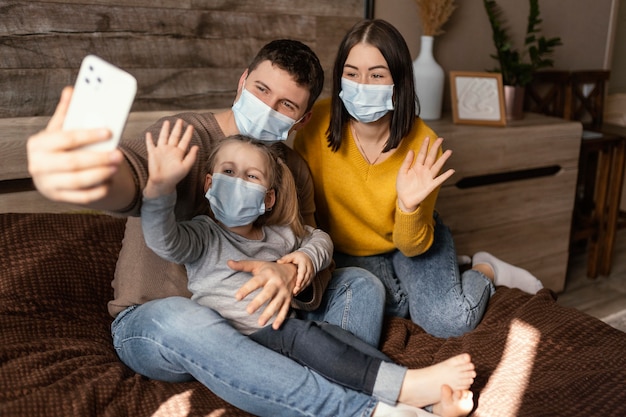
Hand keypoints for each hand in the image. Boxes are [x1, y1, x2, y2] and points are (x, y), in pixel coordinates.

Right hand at [27, 86, 124, 204]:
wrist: (49, 173)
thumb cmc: (58, 146)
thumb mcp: (58, 129)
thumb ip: (67, 112)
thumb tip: (73, 90)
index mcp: (38, 144)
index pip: (66, 138)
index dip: (89, 135)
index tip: (109, 132)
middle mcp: (39, 165)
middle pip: (73, 163)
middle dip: (99, 159)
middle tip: (119, 154)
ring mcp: (48, 184)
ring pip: (79, 181)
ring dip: (101, 174)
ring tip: (117, 166)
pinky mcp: (58, 198)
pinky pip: (83, 196)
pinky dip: (99, 189)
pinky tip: (110, 180)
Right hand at [143, 119, 197, 197]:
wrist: (162, 182)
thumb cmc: (174, 176)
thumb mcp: (185, 167)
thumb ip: (191, 157)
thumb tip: (196, 147)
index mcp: (179, 153)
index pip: (184, 140)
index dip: (188, 133)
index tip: (191, 126)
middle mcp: (170, 150)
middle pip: (174, 136)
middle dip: (177, 128)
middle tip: (180, 120)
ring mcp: (161, 151)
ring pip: (163, 137)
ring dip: (165, 130)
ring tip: (167, 122)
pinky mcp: (153, 153)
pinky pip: (150, 144)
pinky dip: (149, 139)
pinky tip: (149, 133)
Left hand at [229, 259, 296, 329]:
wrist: (293, 270)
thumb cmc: (271, 269)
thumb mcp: (258, 265)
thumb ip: (243, 265)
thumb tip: (228, 262)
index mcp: (267, 274)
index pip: (256, 282)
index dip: (246, 289)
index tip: (237, 297)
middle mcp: (276, 283)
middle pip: (267, 293)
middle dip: (258, 302)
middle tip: (248, 311)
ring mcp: (283, 292)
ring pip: (276, 304)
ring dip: (269, 314)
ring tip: (260, 323)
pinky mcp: (288, 299)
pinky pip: (285, 310)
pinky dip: (280, 319)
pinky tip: (274, 327)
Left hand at [277, 251, 313, 295]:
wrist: (309, 257)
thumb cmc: (299, 257)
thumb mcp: (293, 255)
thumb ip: (286, 259)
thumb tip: (278, 262)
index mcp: (304, 263)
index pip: (303, 272)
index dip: (300, 279)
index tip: (297, 284)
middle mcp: (309, 269)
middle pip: (305, 279)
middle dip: (300, 286)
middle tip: (294, 291)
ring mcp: (311, 274)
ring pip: (307, 282)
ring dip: (301, 288)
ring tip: (295, 293)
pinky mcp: (310, 277)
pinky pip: (307, 284)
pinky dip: (302, 288)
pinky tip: (297, 292)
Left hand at [396, 137, 454, 212]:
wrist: (404, 199)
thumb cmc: (402, 186)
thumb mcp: (402, 172)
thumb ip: (407, 162)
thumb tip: (412, 150)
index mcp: (416, 166)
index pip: (422, 154)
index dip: (425, 146)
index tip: (428, 137)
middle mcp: (424, 170)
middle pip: (431, 157)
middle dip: (435, 148)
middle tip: (440, 139)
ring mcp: (428, 177)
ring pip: (437, 166)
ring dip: (443, 159)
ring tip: (449, 151)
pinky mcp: (430, 186)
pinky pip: (439, 180)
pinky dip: (445, 175)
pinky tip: (451, 170)